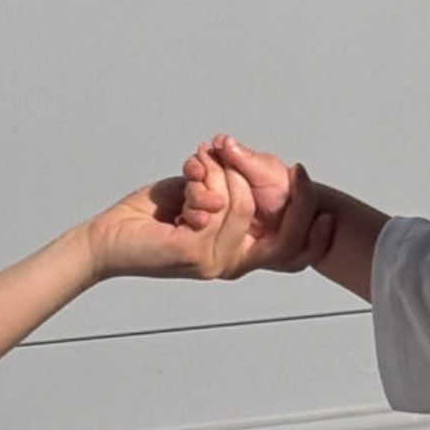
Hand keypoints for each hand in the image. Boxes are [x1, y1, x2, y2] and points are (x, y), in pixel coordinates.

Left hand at [86, 145, 327, 282]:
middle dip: (298, 200)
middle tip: (296, 171)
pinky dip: (206, 183)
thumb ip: (228, 191)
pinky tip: (188, 182)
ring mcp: (213, 262)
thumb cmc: (146, 218)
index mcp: (234, 255)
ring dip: (224, 175)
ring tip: (199, 165)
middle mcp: (229, 264)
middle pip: (286, 238)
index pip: (290, 256)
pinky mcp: (194, 252)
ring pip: (246, 207)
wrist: (105, 239)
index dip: (315, 236)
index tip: (324, 206)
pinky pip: (220, 207)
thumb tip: (250, 170)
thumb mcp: (199, 197)